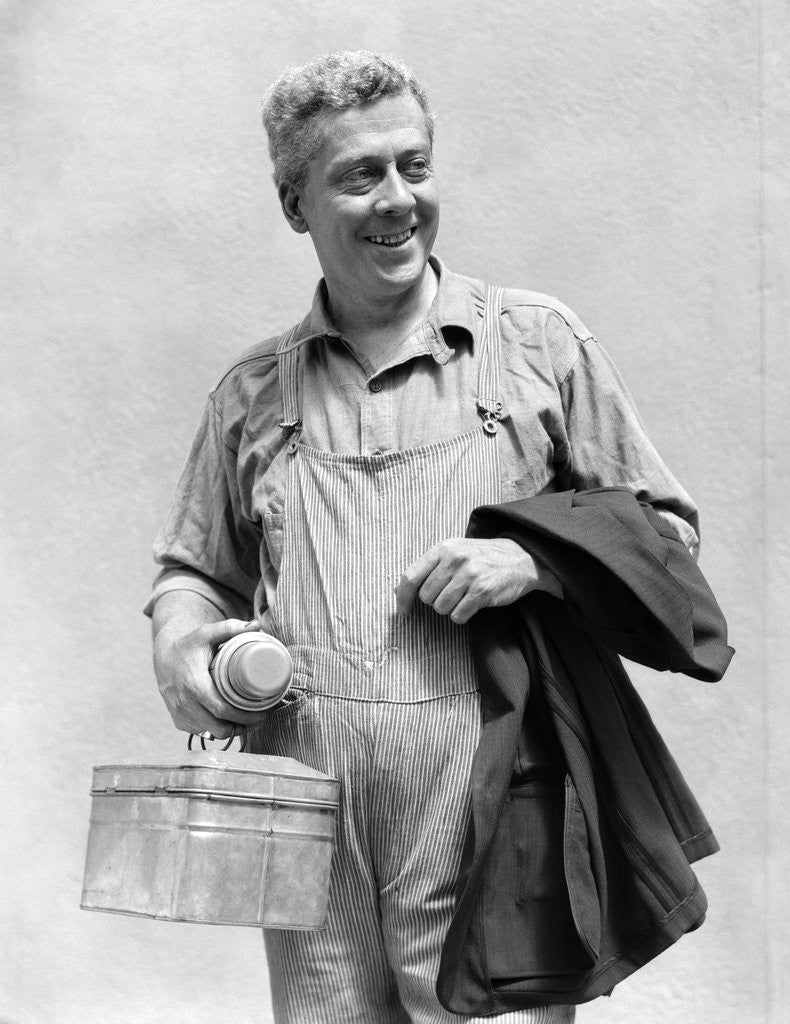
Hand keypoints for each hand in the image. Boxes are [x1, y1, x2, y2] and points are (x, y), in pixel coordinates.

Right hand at [153, 618, 266, 738]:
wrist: (163, 657)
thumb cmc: (189, 644)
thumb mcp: (206, 633)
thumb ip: (230, 628)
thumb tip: (256, 625)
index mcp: (194, 684)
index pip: (221, 710)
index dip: (244, 716)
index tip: (262, 713)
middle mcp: (185, 703)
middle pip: (219, 727)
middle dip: (243, 727)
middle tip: (261, 718)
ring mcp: (180, 715)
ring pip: (212, 733)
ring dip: (232, 731)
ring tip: (250, 721)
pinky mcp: (179, 721)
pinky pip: (203, 732)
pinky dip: (218, 730)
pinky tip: (232, 722)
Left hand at [396, 538, 556, 623]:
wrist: (522, 556)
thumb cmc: (483, 557)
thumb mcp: (454, 552)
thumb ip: (428, 568)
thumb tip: (398, 590)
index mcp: (443, 548)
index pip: (410, 576)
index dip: (402, 598)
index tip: (402, 612)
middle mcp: (454, 559)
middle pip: (426, 596)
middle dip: (435, 601)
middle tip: (452, 593)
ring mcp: (469, 574)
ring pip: (441, 608)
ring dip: (450, 609)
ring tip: (464, 596)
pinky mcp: (482, 590)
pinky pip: (458, 615)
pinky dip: (463, 615)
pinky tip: (473, 603)